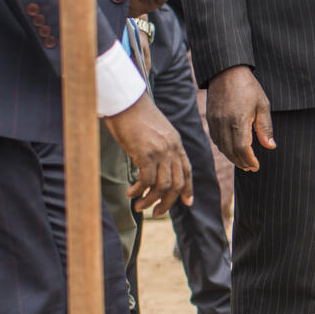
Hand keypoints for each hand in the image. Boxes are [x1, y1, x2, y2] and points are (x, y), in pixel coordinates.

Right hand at [104, 95, 192, 216]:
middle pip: (177, 184)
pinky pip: (146, 180)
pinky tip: (130, 193)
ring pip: (163, 186)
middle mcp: (172, 149)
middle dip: (168, 202)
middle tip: (156, 213)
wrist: (126, 100)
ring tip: (139, 206)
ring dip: (151, 200)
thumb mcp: (154, 132)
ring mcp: (160, 152)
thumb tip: (150, 166)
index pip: (187, 171)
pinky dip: (139, 190)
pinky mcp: (145, 153)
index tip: (187, 203)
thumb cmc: (135, 115)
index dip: (188, 189)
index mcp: (176, 144)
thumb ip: (159, 148)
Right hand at [205, 65, 273, 171]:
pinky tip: (231, 149)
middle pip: (230, 151)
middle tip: (250, 168)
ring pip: (221, 146)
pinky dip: (223, 148)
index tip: (256, 166)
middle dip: (241, 162)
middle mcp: (224, 123)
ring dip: (232, 157)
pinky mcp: (210, 118)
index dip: (249, 160)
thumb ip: (265, 128)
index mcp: (238, 121)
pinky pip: (215, 138)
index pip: (241, 149)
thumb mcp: (262, 106)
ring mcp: (215, 121)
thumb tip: (270, 146)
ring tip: (242, 162)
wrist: (227, 71)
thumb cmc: (248, 87)